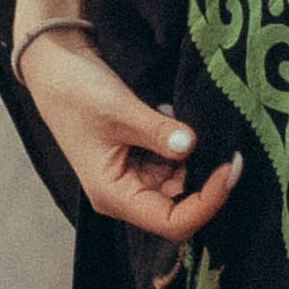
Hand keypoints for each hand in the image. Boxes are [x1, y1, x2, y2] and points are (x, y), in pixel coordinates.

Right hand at [18, 27, 243, 244]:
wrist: (56, 66)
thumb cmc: (76, 93)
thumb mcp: (119, 110)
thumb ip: (157, 131)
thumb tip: (192, 145)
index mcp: (115, 195)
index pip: (171, 221)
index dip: (206, 203)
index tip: (230, 169)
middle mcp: (127, 192)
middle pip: (181, 205)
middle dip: (207, 180)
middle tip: (232, 149)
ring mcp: (135, 174)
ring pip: (181, 181)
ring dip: (199, 161)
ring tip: (209, 130)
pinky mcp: (140, 154)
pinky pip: (174, 160)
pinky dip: (187, 145)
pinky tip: (191, 122)